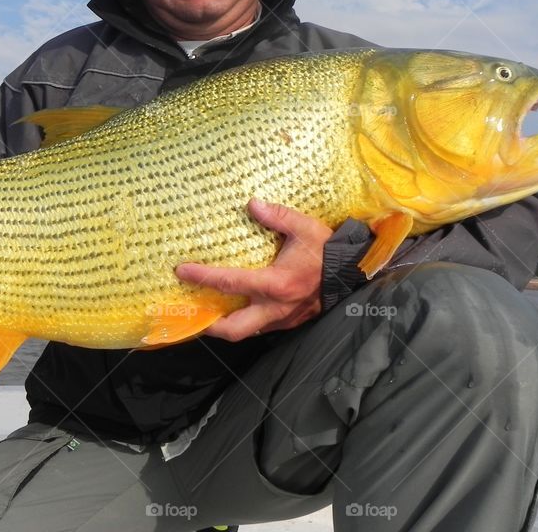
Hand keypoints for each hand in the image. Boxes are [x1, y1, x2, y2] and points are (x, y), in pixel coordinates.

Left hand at [175, 199, 331, 341]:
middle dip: (209, 326)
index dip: (203, 278)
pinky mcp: (290, 322)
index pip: (231, 283)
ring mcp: (283, 319)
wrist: (354, 271)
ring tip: (208, 312)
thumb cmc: (328, 250)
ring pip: (247, 332)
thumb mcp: (305, 227)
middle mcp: (276, 307)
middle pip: (234, 330)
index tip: (182, 271)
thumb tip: (252, 204)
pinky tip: (237, 309)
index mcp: (277, 283)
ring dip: (226, 325)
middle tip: (191, 314)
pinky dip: (245, 321)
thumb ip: (278, 216)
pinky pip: (261, 327)